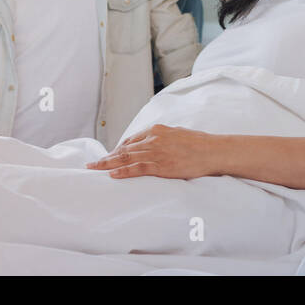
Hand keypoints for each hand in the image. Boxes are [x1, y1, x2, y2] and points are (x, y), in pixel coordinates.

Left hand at [85, 124, 218, 179]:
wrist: (213, 151)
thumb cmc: (199, 144)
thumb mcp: (178, 134)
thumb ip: (163, 138)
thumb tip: (155, 145)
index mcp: (158, 130)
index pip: (131, 140)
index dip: (118, 149)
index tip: (109, 156)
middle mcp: (154, 139)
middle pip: (124, 149)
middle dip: (107, 157)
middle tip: (92, 164)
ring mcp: (156, 152)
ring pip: (126, 158)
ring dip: (108, 164)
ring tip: (94, 169)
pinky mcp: (161, 165)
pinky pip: (137, 168)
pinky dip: (123, 171)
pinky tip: (112, 174)